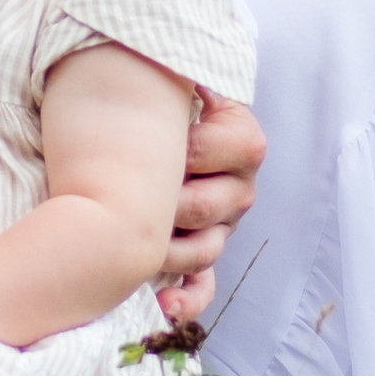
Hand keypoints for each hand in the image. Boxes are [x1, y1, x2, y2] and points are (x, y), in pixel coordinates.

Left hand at [155, 93, 264, 327]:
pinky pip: (203, 286)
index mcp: (241, 139)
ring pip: (206, 249)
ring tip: (133, 241)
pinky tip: (164, 304)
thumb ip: (187, 72)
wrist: (148, 129)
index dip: (189, 150)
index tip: (161, 143)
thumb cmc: (158, 103)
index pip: (230, 149)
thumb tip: (187, 70)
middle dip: (172, 203)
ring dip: (169, 250)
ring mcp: (221, 226)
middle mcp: (238, 186)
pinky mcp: (201, 255)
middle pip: (213, 205)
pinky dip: (186, 299)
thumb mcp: (180, 81)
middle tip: (134, 191)